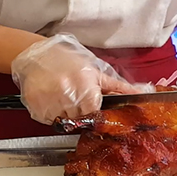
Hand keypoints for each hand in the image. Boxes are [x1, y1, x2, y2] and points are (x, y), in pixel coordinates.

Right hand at [11, 34, 150, 123]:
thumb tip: (140, 93)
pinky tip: (49, 97)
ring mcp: (52, 105)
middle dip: (77, 109)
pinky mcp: (37, 109)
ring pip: (64, 121)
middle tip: (71, 95)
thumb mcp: (95, 72)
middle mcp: (70, 98)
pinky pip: (48, 120)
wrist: (37, 54)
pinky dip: (50, 113)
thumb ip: (117, 87)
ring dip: (63, 112)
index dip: (91, 108)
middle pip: (80, 119)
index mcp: (87, 90)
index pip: (95, 114)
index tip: (85, 99)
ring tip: (59, 94)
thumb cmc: (67, 61)